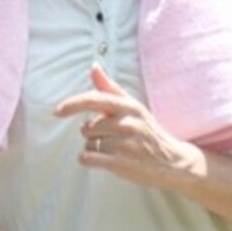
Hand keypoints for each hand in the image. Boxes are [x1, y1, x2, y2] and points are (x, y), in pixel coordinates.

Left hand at [53, 64, 198, 188]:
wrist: (174, 162)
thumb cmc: (148, 132)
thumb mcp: (133, 106)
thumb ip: (110, 88)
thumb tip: (94, 66)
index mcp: (128, 106)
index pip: (94, 100)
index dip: (72, 104)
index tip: (57, 111)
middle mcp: (127, 123)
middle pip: (88, 127)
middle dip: (93, 134)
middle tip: (113, 139)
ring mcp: (126, 144)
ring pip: (89, 143)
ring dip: (95, 148)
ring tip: (115, 150)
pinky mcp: (122, 164)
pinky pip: (89, 158)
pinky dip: (87, 159)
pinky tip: (99, 160)